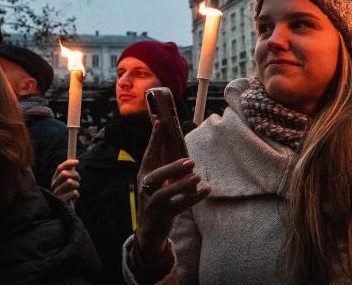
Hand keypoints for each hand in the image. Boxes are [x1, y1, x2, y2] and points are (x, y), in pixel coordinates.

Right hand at [51, 159, 79, 203]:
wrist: (64, 211)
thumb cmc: (67, 195)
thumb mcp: (68, 183)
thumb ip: (69, 173)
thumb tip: (75, 161)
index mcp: (54, 180)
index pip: (59, 168)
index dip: (68, 163)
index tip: (77, 161)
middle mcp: (53, 186)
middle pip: (64, 173)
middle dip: (75, 175)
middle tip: (78, 179)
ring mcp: (56, 194)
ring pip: (70, 182)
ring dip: (76, 186)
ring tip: (74, 190)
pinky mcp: (61, 201)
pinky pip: (74, 193)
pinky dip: (76, 195)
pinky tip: (73, 198)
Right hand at [135, 121, 210, 265]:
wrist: (149, 229)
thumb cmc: (157, 198)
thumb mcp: (158, 182)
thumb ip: (165, 165)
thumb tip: (176, 143)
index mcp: (144, 175)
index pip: (149, 154)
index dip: (154, 139)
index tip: (160, 122)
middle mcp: (145, 187)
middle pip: (155, 176)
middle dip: (172, 168)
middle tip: (190, 161)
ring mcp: (152, 203)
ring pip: (164, 193)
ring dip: (182, 184)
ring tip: (198, 176)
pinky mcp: (162, 215)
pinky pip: (179, 206)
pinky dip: (194, 198)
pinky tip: (206, 189)